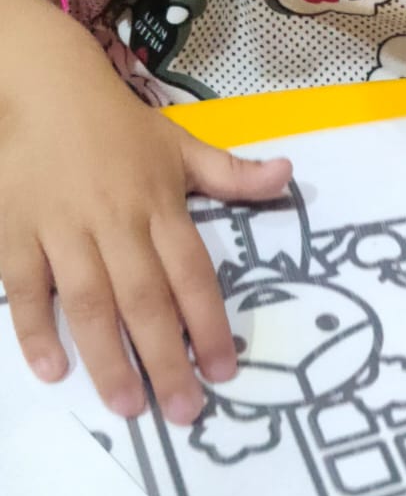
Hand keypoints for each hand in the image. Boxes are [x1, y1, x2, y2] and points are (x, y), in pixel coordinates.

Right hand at [0, 46, 290, 424]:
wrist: (41, 83)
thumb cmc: (116, 126)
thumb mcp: (180, 144)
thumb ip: (231, 173)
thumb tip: (288, 176)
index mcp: (160, 205)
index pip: (192, 273)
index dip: (208, 324)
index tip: (224, 371)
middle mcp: (114, 221)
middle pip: (144, 299)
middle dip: (164, 358)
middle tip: (182, 412)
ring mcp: (62, 228)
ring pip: (86, 301)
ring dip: (106, 356)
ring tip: (127, 406)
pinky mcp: (15, 229)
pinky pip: (24, 285)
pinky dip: (34, 328)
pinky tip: (52, 371)